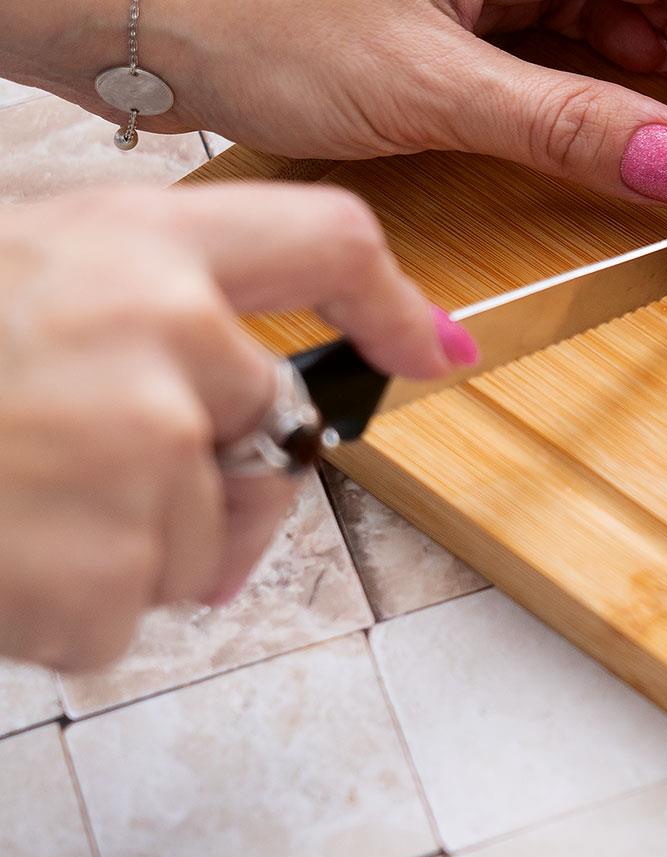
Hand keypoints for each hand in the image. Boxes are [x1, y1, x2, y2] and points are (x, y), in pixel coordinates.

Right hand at [0, 183, 462, 671]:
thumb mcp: (25, 268)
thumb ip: (139, 306)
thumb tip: (225, 393)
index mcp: (144, 241)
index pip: (329, 242)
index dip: (392, 301)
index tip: (434, 349)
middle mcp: (166, 333)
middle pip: (266, 428)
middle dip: (211, 478)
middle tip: (101, 482)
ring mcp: (141, 450)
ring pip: (196, 536)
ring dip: (115, 550)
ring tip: (10, 506)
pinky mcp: (100, 562)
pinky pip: (120, 615)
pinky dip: (58, 615)